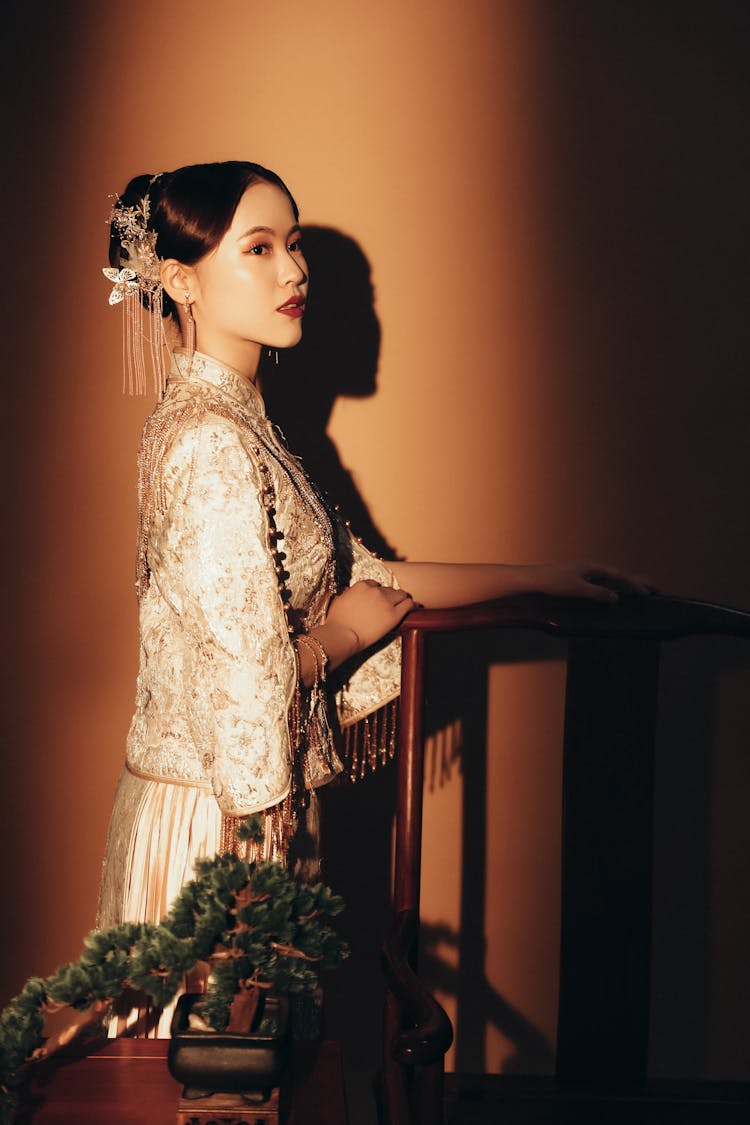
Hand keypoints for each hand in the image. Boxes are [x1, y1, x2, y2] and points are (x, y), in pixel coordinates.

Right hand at [325, 580, 415, 650]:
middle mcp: (376, 590)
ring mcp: (386, 602)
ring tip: (400, 606)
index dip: (376, 592)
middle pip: (388, 589)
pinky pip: (408, 604)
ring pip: (400, 594)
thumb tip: (350, 592)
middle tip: (387, 605)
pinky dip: (410, 605)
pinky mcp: (394, 615)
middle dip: (388, 596)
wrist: (342, 634)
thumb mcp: (339, 600)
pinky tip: (411, 608)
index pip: (375, 584)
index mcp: (362, 585)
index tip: (377, 599)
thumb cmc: (336, 621)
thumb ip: (349, 594)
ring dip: (400, 599)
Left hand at [527, 564, 657, 603]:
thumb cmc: (553, 582)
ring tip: (643, 593)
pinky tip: (617, 596)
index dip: (635, 585)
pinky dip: (615, 590)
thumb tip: (616, 598)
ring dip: (628, 586)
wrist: (533, 580)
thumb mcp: (577, 589)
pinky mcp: (580, 582)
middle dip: (638, 583)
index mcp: (593, 568)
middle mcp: (592, 570)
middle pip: (620, 576)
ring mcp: (586, 576)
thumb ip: (597, 593)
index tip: (649, 593)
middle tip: (656, 589)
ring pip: (612, 581)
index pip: (619, 577)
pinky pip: (603, 585)